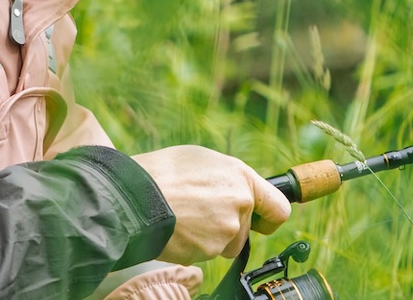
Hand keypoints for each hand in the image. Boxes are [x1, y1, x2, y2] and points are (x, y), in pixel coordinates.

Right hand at [131, 146, 290, 264]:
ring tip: (183, 218)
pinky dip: (192, 245)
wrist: (133, 196)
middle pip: (245, 229)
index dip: (269, 217)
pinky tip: (176, 229)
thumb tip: (237, 190)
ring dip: (210, 238)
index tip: (262, 221)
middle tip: (197, 212)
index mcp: (241, 178)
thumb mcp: (200, 160)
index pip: (279, 208)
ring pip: (225, 243)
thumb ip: (228, 178)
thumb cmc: (161, 173)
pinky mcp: (210, 250)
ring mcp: (227, 230)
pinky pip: (205, 253)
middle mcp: (240, 204)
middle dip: (226, 226)